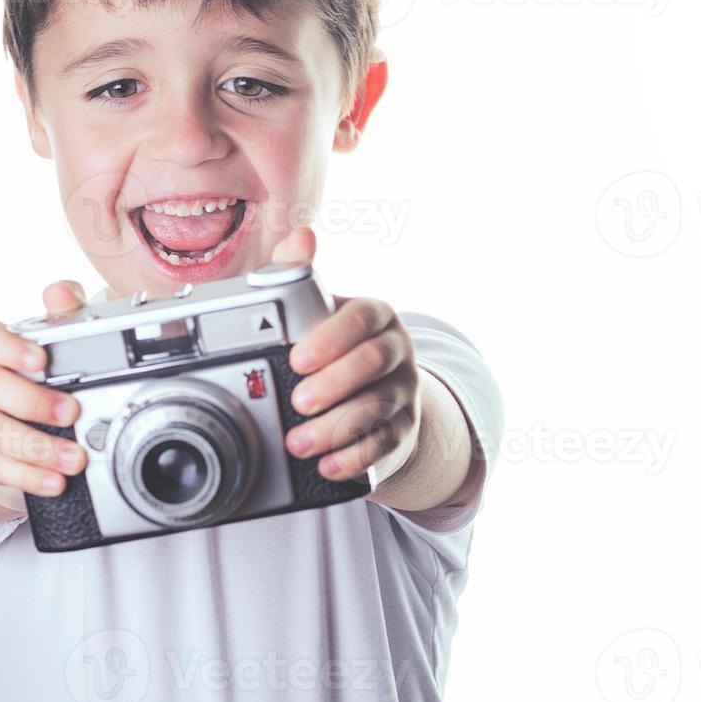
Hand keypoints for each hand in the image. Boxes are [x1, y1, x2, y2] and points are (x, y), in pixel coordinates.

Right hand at [0, 281, 89, 510]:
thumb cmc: (16, 364)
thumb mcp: (40, 335)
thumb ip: (59, 310)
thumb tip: (62, 292)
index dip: (9, 347)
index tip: (40, 358)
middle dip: (30, 402)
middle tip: (71, 413)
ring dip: (36, 449)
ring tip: (74, 458)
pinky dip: (25, 477)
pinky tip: (53, 481)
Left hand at [267, 228, 420, 482]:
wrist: (373, 395)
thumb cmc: (335, 348)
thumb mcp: (318, 312)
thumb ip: (301, 275)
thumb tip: (301, 235)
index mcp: (375, 315)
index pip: (362, 317)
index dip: (331, 338)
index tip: (297, 359)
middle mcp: (397, 351)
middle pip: (373, 363)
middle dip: (334, 384)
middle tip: (297, 402)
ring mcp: (404, 392)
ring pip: (378, 407)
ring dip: (336, 427)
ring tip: (298, 443)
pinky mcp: (404, 430)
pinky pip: (385, 444)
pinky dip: (354, 458)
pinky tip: (327, 466)